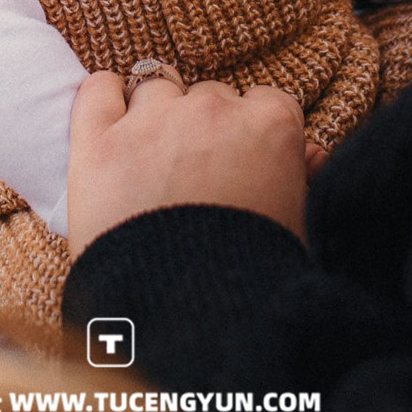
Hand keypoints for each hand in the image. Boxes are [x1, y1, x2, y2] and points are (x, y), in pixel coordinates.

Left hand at [67, 72, 307, 258]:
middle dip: (205, 127)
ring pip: (156, 88)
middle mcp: (212, 110)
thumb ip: (303, 177)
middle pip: (210, 95)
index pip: (266, 102)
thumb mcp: (296, 226)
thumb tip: (312, 152)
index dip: (252, 132)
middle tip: (195, 175)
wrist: (188, 323)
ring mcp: (151, 121)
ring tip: (151, 160)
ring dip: (156, 114)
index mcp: (270, 126)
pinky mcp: (98, 141)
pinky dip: (104, 95)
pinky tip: (110, 116)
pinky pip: (99, 89)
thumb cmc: (251, 281)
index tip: (242, 160)